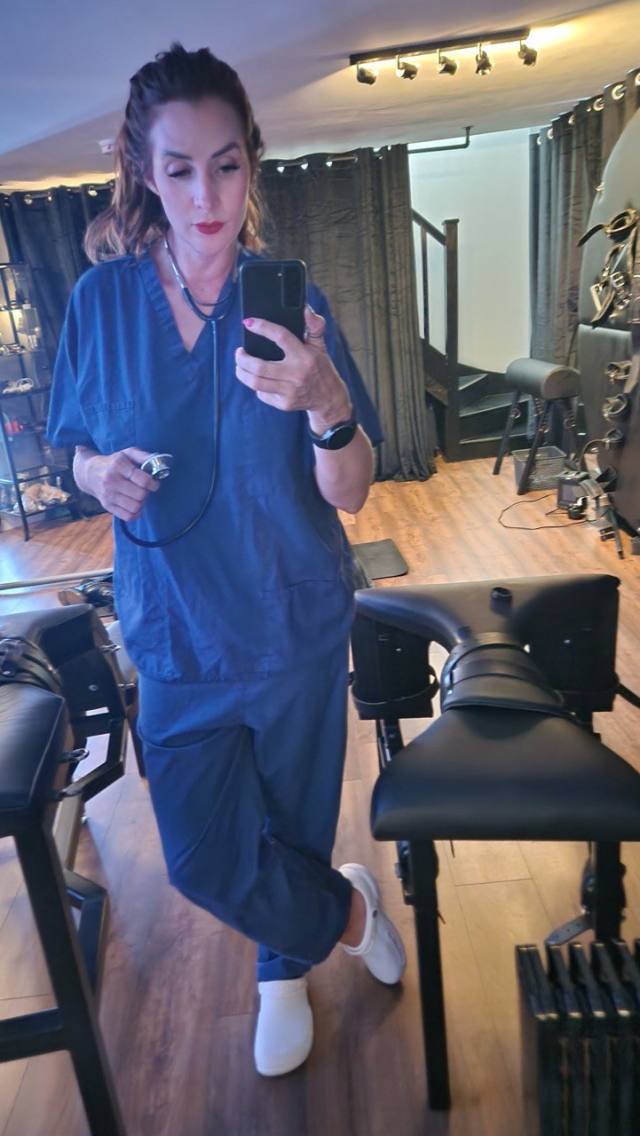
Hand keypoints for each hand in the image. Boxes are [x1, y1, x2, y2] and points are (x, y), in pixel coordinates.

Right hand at [77, 446, 159, 522]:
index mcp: (118, 465)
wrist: (89, 473)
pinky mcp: (107, 506)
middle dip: (147, 493)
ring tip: (139, 497)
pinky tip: (134, 505)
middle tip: (145, 489)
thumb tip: (159, 462)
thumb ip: (143, 456)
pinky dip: (135, 513)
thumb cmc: (114, 462)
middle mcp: (111, 480)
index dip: (153, 484)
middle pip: (140, 495)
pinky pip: (127, 516)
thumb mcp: (127, 453)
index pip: (143, 480)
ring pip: (135, 507)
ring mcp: (108, 495)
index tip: (154, 484)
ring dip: (142, 503)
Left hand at [234, 306, 352, 431]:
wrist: (328, 398)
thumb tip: (305, 309)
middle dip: (242, 358)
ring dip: (242, 373)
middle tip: (239, 352)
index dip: (262, 328)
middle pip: (259, 367)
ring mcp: (289, 391)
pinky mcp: (284, 404)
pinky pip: (262, 394)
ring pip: (255, 382)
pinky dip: (256, 386)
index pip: (281, 337)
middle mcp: (296, 374)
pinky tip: (258, 380)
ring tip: (240, 365)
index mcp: (305, 355)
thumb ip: (314, 326)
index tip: (248, 323)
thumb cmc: (320, 367)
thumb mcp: (320, 346)